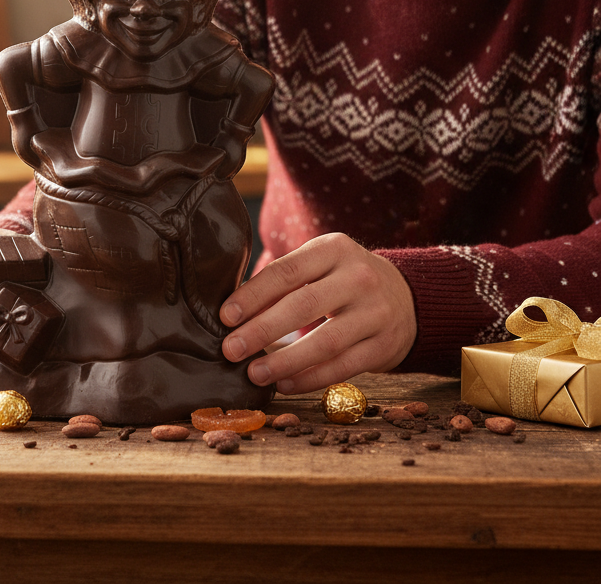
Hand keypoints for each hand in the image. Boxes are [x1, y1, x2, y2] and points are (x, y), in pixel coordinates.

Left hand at [219, 233, 416, 394]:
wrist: (408, 297)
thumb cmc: (343, 279)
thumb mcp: (320, 264)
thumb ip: (284, 280)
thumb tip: (233, 311)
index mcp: (334, 248)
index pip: (286, 271)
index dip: (253, 295)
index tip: (225, 317)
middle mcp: (358, 276)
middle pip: (303, 305)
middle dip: (262, 330)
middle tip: (231, 349)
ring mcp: (376, 312)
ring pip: (325, 342)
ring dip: (284, 361)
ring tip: (254, 373)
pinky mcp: (385, 345)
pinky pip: (343, 367)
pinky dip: (310, 379)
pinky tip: (284, 384)